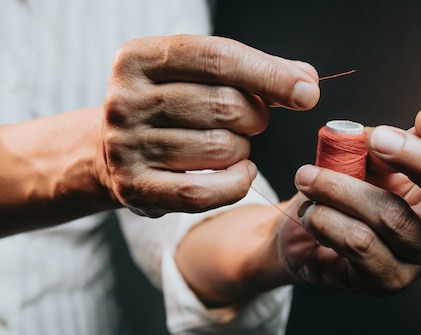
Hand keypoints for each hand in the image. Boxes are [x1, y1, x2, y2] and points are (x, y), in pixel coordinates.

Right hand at [96, 35, 319, 216]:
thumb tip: (307, 80)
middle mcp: (127, 100)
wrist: (112, 149)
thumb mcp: (200, 77)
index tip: (308, 91)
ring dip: (243, 151)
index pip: (217, 58)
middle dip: (256, 116)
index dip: (270, 74)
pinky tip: (240, 174)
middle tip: (252, 121)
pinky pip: (205, 191)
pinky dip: (236, 184)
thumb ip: (254, 73)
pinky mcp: (136, 187)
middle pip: (224, 106)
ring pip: (221, 149)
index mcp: (140, 58)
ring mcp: (126, 146)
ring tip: (232, 146)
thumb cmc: (172, 107)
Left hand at [281, 105, 420, 294]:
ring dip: (341, 188)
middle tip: (375, 140)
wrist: (309, 231)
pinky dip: (328, 220)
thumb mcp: (365, 157)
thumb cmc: (347, 187)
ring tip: (307, 176)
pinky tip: (310, 211)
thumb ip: (376, 143)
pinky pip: (360, 245)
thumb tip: (370, 139)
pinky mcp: (388, 281)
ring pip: (392, 217)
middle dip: (417, 159)